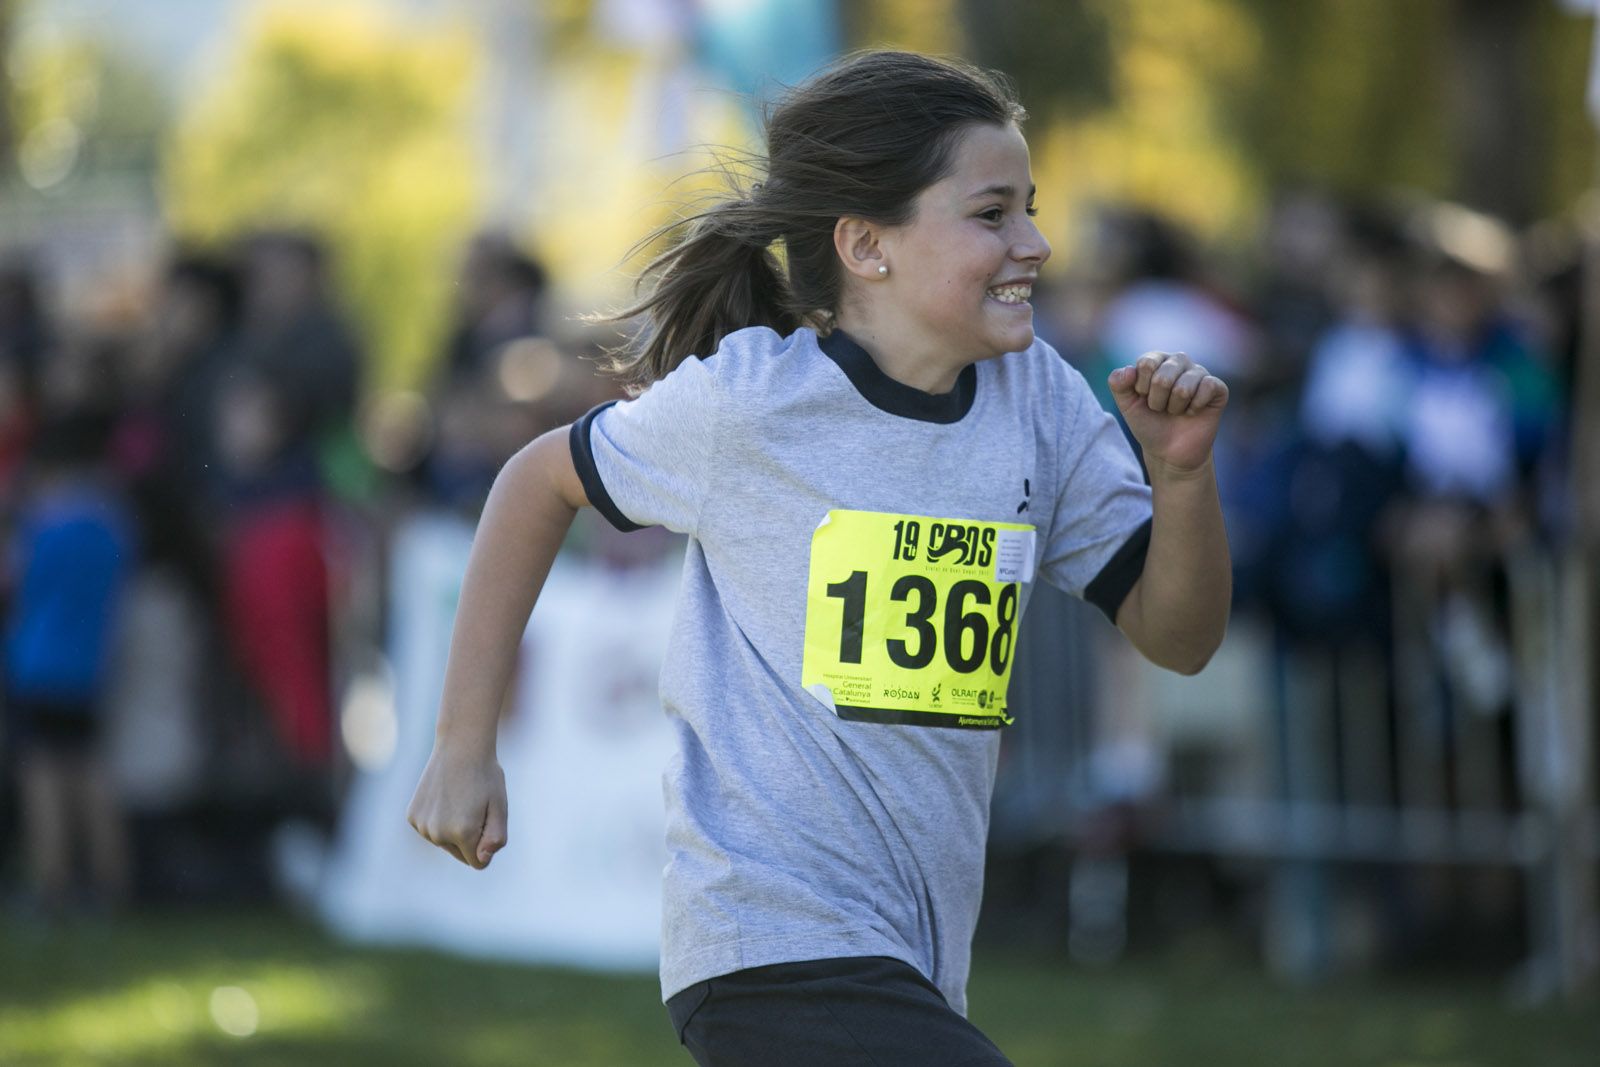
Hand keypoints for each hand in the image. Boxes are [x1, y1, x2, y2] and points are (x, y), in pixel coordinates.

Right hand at [407, 744, 507, 868]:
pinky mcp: (412, 817)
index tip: (487, 818)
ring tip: (460, 799)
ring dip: (453, 828)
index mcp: (462, 833)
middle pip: (460, 854)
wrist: (459, 747)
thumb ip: (496, 838)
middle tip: (475, 806)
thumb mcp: (500, 807)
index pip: (478, 862)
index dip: (486, 843)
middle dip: (470, 837)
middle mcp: (438, 834)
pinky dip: (438, 819)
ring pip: (444, 842)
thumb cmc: (485, 776)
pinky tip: (444, 797)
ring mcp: (422, 826)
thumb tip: (482, 860)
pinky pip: (431, 830)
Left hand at [1108, 351, 1228, 475]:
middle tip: (1161, 409)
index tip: (1144, 399)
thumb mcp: (1127, 405)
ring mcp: (1199, 372)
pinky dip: (1194, 408)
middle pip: (1163, 377)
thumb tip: (1128, 370)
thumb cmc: (1148, 424)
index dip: (1142, 388)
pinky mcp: (1217, 387)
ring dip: (1175, 407)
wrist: (1170, 452)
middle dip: (1157, 402)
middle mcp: (1178, 361)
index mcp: (1156, 360)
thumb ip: (1118, 384)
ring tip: (1176, 411)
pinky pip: (1207, 388)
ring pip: (1184, 386)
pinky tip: (1192, 412)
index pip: (1146, 363)